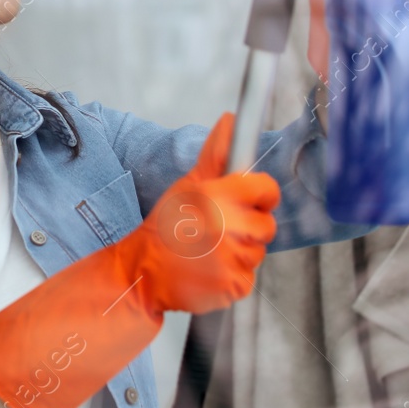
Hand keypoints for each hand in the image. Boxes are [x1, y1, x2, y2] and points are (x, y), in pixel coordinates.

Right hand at [0, 113, 278, 407]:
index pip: (266, 190)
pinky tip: (211, 270)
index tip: (249, 200)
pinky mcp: (234, 286)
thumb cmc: (163, 228)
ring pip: (257, 252)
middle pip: (267, 225)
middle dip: (248, 227)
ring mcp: (233, 259)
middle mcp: (229, 227)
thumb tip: (231, 121)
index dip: (259, 195)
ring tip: (211, 251)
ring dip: (239, 252)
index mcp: (219, 197)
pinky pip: (248, 278)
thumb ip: (215, 154)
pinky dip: (233, 276)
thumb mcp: (186, 185)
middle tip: (219, 231)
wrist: (142, 272)